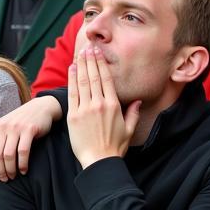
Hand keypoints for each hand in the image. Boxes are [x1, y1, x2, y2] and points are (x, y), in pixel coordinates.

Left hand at [0, 95, 61, 180]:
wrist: (40, 107)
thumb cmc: (22, 122)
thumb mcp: (6, 127)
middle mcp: (3, 127)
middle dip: (0, 171)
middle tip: (5, 179)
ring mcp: (15, 128)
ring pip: (8, 155)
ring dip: (11, 170)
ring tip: (14, 176)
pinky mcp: (29, 130)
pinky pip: (23, 152)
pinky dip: (22, 164)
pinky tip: (24, 170)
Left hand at [66, 47, 139, 169]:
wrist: (99, 162)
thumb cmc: (115, 147)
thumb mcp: (128, 130)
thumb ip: (133, 113)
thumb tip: (138, 101)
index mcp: (113, 106)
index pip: (107, 79)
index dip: (101, 63)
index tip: (98, 52)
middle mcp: (99, 104)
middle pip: (94, 76)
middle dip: (91, 60)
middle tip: (89, 47)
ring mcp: (85, 109)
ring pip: (83, 81)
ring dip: (81, 65)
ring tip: (80, 53)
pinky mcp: (73, 115)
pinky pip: (72, 93)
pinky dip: (71, 79)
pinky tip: (72, 68)